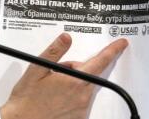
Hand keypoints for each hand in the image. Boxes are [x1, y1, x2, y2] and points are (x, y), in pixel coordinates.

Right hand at [0, 33, 127, 118]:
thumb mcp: (37, 68)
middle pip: (90, 74)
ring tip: (53, 88)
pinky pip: (82, 101)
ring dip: (75, 83)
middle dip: (77, 69)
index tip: (121, 44)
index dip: (112, 51)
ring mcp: (82, 109)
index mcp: (74, 81)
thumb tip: (66, 38)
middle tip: (58, 72)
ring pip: (85, 88)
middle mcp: (82, 96)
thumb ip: (54, 51)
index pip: (99, 61)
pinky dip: (73, 96)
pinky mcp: (80, 118)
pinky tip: (57, 99)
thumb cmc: (27, 98)